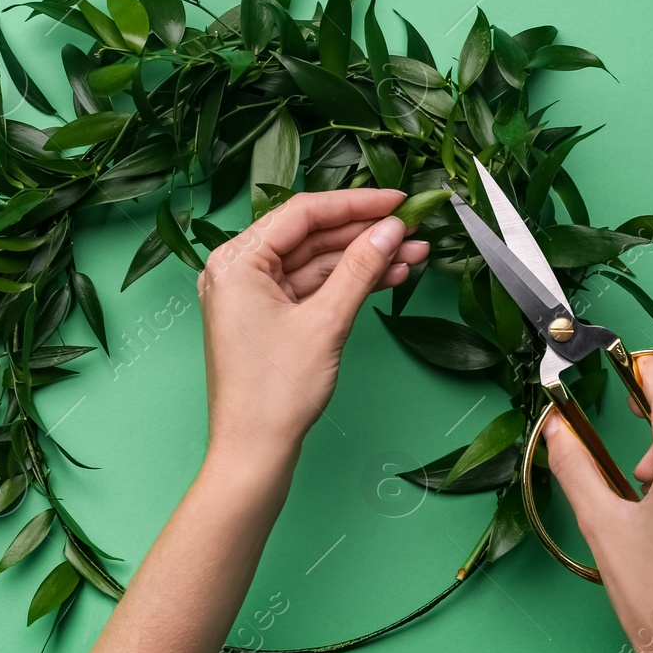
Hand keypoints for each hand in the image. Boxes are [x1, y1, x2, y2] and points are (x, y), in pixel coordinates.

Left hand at [197, 190, 427, 462]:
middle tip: (414, 227)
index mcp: (236, 260)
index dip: (356, 203)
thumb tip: (390, 229)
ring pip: (316, 262)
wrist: (254, 451)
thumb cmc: (275, 392)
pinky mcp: (268, 317)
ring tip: (415, 253)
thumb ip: (360, 269)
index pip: (302, 213)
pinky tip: (390, 276)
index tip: (399, 200)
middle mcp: (238, 270)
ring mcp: (252, 295)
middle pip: (311, 235)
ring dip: (364, 258)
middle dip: (365, 233)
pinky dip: (348, 283)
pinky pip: (312, 287)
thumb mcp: (326, 322)